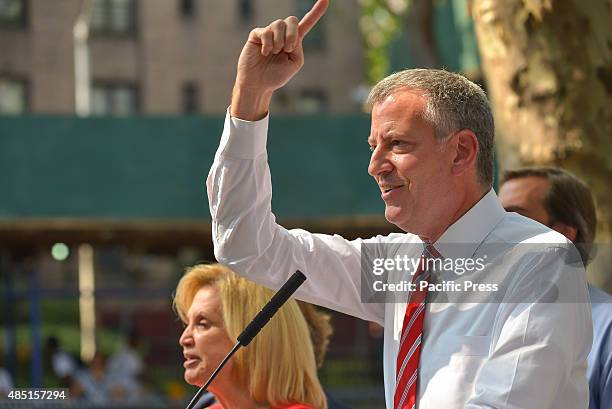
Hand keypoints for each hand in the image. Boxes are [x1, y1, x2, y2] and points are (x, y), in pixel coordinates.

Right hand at [231, 0, 328, 119]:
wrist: (258, 85)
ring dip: (279, 41)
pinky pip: (265, 31)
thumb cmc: (276, 76)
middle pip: (292, 19)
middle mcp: (282, 34)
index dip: (316, 11)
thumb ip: (298, 47)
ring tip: (275, 53)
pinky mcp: (256, 35)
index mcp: (294, 41)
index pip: (307, 23)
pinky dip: (267, 44)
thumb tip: (289, 33)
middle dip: (292, 34)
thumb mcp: (294, 63)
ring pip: (278, 24)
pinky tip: (264, 53)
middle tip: (288, 49)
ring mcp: (269, 33)